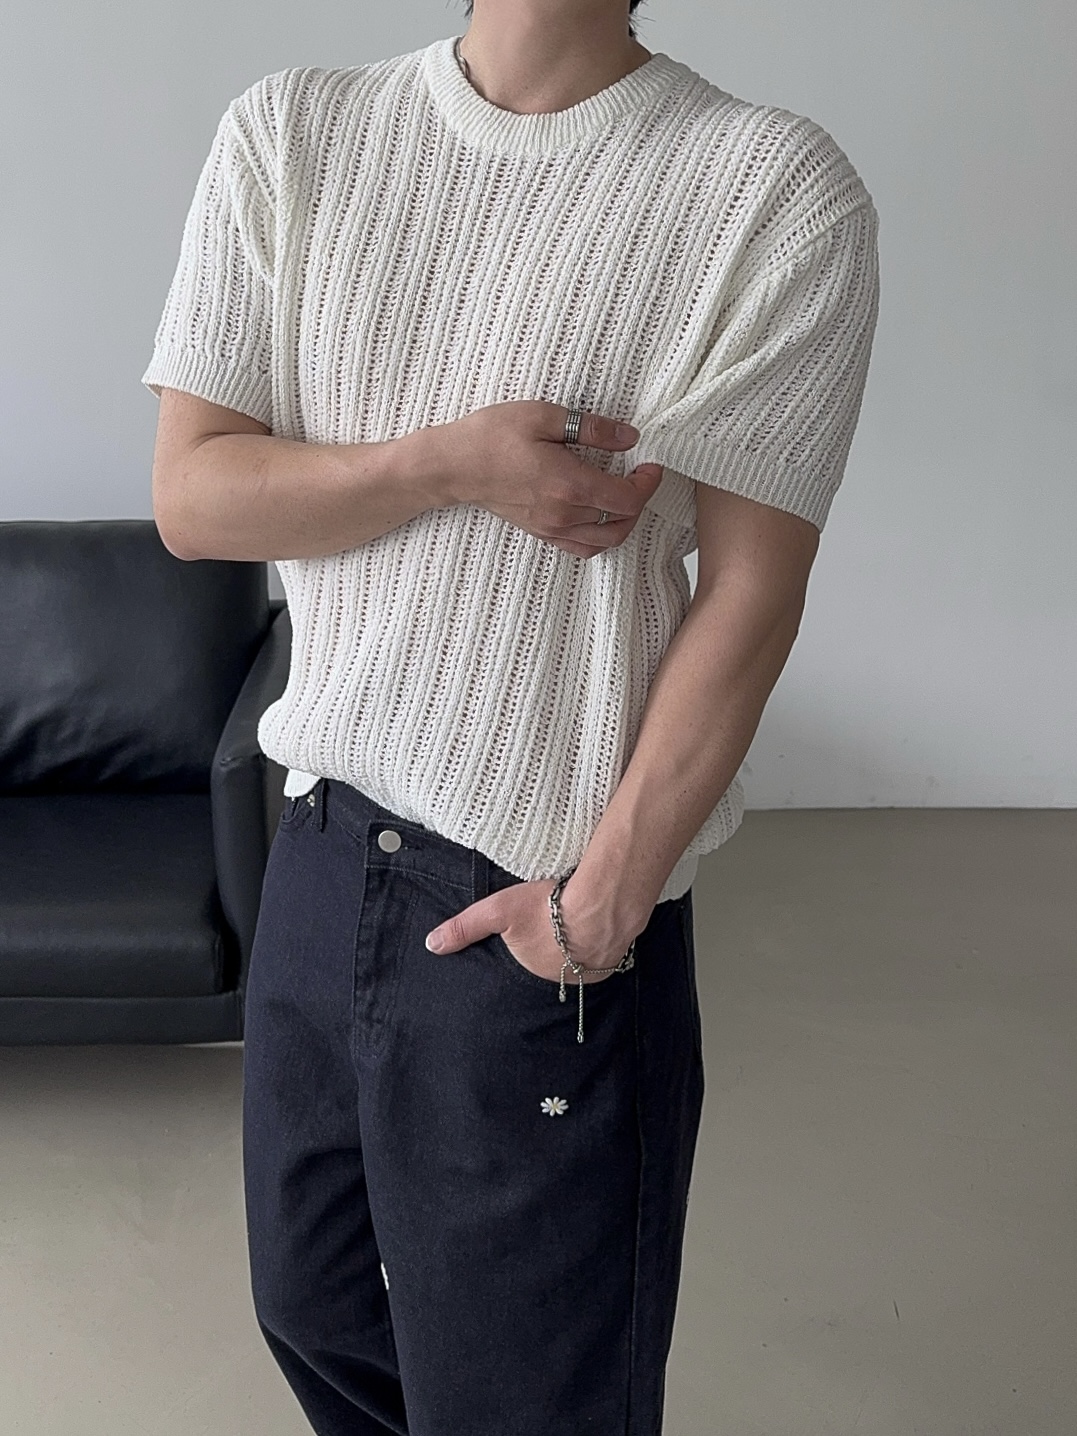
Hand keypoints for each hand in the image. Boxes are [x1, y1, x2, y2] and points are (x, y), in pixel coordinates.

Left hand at [424, 877, 636, 983]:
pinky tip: (594, 926)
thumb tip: (431, 945)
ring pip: (577, 961)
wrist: (602, 904)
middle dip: (549, 950)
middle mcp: (561, 981)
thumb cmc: (548, 908)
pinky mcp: (613, 959)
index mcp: (531, 973)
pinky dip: (596, 943)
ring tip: (572, 926)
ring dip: (574, 948)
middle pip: (550, 964)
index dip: (525, 949)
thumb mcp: (497, 911)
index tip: (528, 936)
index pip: (523, 965)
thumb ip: (464, 928)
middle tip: (550, 927)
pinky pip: (600, 955)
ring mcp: (590, 973)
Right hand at [431, 400, 663, 559]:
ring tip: (624, 497)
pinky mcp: (540, 532)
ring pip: (605, 541)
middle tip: (641, 477)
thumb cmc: (491, 436)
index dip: (648, 483)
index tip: (651, 464)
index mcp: (569, 485)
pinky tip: (599, 515)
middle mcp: (563, 514)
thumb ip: (592, 428)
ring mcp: (551, 528)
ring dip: (623, 522)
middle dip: (640, 502)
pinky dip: (600, 536)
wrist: (453, 466)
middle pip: (622, 524)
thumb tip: (629, 437)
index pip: (627, 499)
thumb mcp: (544, 416)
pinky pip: (582, 547)